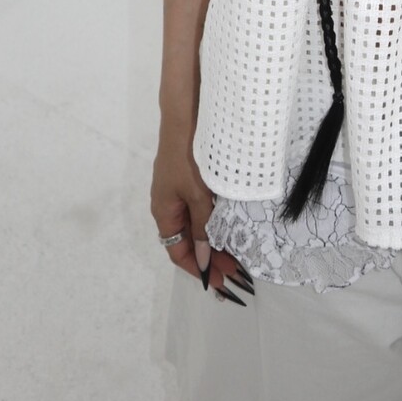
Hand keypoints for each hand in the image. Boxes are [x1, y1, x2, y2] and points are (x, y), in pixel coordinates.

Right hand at [151, 129, 253, 303]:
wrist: (186, 119)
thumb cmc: (189, 159)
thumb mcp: (198, 197)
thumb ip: (202, 228)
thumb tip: (204, 260)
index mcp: (164, 213)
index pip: (178, 252)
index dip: (199, 269)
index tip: (221, 281)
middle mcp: (168, 206)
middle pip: (187, 241)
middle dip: (210, 258)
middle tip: (237, 270)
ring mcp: (178, 192)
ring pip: (195, 226)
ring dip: (213, 240)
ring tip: (237, 253)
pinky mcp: (188, 180)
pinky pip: (199, 210)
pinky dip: (213, 222)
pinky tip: (229, 225)